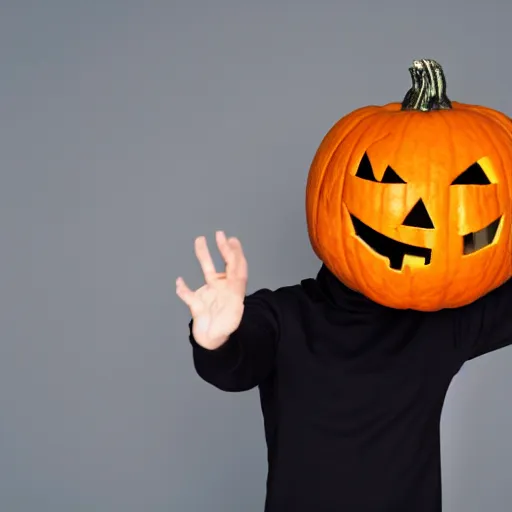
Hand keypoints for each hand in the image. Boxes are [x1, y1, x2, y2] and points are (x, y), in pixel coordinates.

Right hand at [176, 231, 247, 349]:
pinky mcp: (197, 303)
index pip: (237, 269)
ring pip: (207, 271)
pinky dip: (182, 289)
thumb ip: (231, 304)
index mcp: (234, 291)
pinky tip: (179, 282)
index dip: (235, 254)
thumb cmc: (225, 331)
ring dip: (203, 256)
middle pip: (225, 265)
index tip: (232, 241)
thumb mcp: (232, 318)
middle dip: (223, 249)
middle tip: (220, 234)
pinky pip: (188, 294)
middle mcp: (223, 288)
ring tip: (199, 240)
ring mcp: (210, 294)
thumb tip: (233, 288)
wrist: (214, 344)